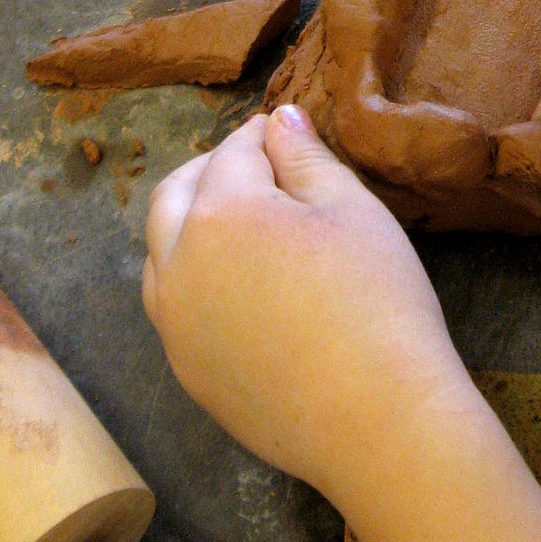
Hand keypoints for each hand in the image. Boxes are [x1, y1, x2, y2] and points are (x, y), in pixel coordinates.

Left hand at [142, 106, 464, 499]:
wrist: (379, 420)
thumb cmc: (378, 304)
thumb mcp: (353, 211)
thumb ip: (306, 157)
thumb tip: (277, 120)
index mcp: (219, 213)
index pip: (232, 153)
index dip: (262, 137)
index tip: (284, 136)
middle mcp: (177, 265)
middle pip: (175, 198)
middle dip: (211, 173)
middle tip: (256, 170)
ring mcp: (174, 325)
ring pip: (162, 258)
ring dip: (191, 229)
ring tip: (242, 231)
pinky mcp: (189, 374)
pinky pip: (177, 313)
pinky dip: (198, 286)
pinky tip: (243, 296)